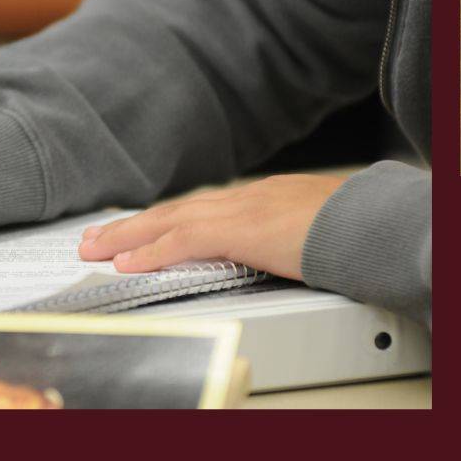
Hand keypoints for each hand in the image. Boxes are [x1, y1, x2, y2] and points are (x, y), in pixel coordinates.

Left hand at [76, 174, 344, 279]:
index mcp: (259, 196)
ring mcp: (238, 211)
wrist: (368, 219)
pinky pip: (182, 242)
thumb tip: (282, 246)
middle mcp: (243, 198)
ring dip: (127, 237)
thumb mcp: (310, 226)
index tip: (136, 229)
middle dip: (131, 226)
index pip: (198, 208)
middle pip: (173, 210)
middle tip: (92, 237)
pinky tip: (126, 263)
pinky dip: (151, 252)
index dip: (162, 221)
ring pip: (167, 222)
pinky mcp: (237, 230)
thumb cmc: (351, 225)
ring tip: (94, 249)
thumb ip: (287, 234)